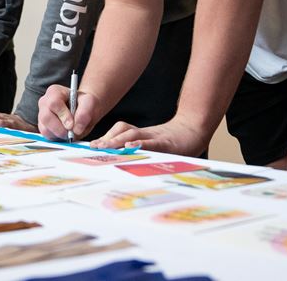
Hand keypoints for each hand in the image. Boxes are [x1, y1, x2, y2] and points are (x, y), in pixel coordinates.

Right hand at [37, 84, 100, 140]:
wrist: (83, 110)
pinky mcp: (43, 127)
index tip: (72, 125)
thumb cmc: (84, 103)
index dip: (63, 116)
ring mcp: (41, 115)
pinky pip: (47, 136)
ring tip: (70, 132)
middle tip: (71, 133)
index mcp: (54, 91)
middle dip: (60, 129)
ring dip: (59, 135)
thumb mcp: (89, 102)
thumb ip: (84, 112)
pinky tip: (66, 133)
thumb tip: (76, 128)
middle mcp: (45, 102)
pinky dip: (57, 138)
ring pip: (45, 129)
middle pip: (46, 117)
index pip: (54, 103)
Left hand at [89, 114, 208, 156]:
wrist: (195, 130)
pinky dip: (140, 144)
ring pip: (132, 135)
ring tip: (105, 147)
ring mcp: (155, 137)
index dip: (105, 137)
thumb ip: (140, 149)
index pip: (119, 132)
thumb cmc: (174, 142)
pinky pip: (151, 142)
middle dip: (106, 140)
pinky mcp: (166, 142)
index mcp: (141, 135)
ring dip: (117, 141)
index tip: (91, 146)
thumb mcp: (154, 145)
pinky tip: (131, 147)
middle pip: (122, 132)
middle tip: (93, 148)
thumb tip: (122, 158)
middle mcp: (145, 134)